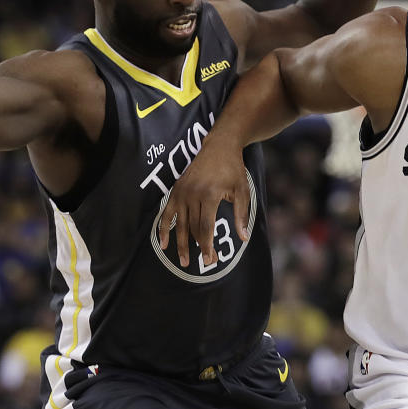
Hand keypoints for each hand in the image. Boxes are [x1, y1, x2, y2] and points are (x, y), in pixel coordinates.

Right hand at [157, 139, 250, 268]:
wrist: (219, 146)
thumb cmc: (233, 170)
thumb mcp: (243, 191)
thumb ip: (241, 215)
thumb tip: (243, 238)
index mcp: (209, 194)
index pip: (206, 226)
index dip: (208, 245)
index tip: (211, 260)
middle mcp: (192, 194)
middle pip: (193, 227)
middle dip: (199, 247)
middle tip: (207, 262)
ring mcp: (182, 192)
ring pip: (180, 224)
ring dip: (181, 244)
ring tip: (184, 261)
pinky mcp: (176, 190)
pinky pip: (167, 213)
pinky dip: (164, 229)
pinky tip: (164, 244)